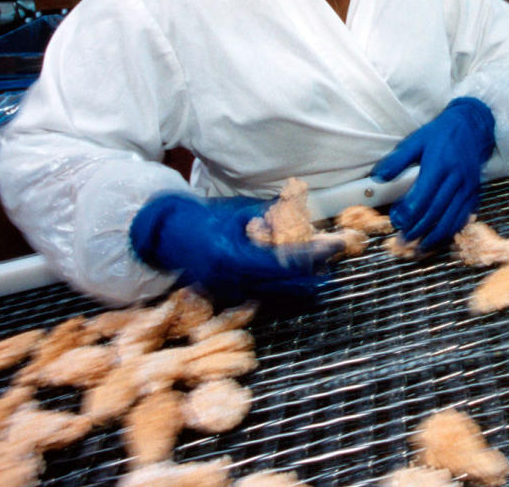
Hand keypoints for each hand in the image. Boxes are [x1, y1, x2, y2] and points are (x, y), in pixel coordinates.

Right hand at [129, 193, 327, 305]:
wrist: (172, 236)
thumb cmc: (207, 218)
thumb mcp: (239, 211)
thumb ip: (270, 218)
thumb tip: (305, 221)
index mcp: (231, 256)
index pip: (283, 261)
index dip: (312, 254)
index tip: (335, 244)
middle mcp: (232, 280)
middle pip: (286, 282)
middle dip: (315, 269)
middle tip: (336, 254)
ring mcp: (231, 292)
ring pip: (280, 292)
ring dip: (305, 279)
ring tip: (327, 264)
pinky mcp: (232, 296)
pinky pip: (268, 293)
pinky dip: (288, 283)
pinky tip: (306, 274)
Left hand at [371, 97, 495, 250]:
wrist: (472, 127)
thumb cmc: (441, 134)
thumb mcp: (417, 140)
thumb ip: (398, 159)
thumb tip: (379, 177)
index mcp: (439, 165)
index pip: (422, 198)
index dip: (407, 214)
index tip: (396, 221)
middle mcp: (456, 178)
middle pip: (435, 212)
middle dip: (417, 230)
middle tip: (402, 241)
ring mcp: (467, 187)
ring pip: (450, 220)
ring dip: (434, 237)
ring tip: (418, 248)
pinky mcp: (474, 193)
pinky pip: (463, 218)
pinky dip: (450, 232)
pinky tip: (438, 239)